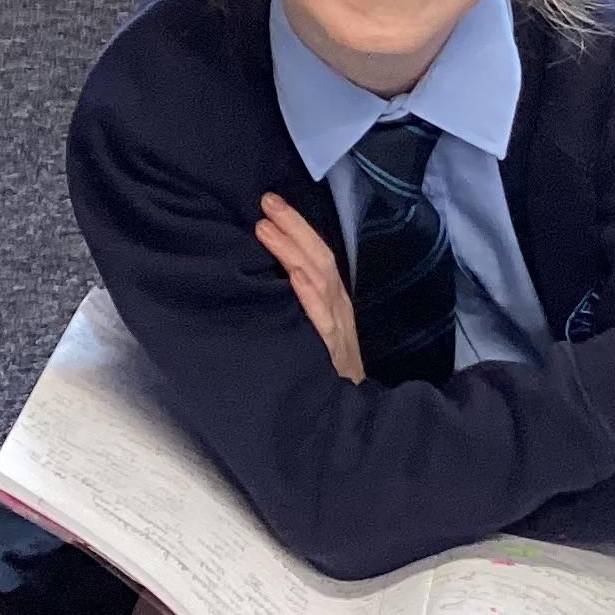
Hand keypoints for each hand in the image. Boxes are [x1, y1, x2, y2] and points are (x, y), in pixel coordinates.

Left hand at [256, 194, 363, 383]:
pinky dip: (308, 293)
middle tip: (266, 202)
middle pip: (319, 256)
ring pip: (319, 277)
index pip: (319, 255)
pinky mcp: (332, 347)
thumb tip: (271, 277)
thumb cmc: (327, 370)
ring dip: (292, 250)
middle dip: (294, 227)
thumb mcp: (318, 331)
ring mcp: (337, 325)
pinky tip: (293, 275)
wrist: (348, 412)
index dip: (297, 228)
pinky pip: (321, 316)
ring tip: (266, 228)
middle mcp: (339, 306)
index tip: (272, 206)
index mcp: (335, 300)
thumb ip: (302, 305)